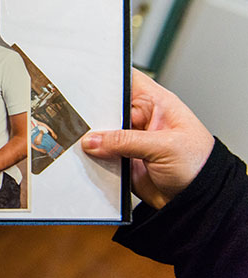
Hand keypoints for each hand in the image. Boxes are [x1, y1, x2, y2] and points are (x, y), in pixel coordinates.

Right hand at [81, 69, 213, 208]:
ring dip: (90, 139)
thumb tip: (92, 140)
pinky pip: (100, 155)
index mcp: (155, 103)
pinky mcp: (122, 159)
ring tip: (81, 142)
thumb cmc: (199, 165)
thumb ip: (125, 141)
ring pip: (100, 133)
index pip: (125, 79)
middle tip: (79, 121)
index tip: (84, 81)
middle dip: (91, 113)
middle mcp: (139, 118)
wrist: (199, 201)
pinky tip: (87, 159)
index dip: (106, 76)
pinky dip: (92, 158)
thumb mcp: (164, 147)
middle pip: (106, 107)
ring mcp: (129, 139)